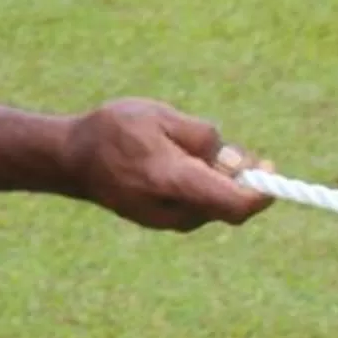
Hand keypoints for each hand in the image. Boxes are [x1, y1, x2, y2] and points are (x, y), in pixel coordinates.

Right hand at [65, 99, 271, 230]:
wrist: (68, 158)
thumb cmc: (112, 130)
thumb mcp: (160, 116)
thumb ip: (203, 136)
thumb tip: (237, 161)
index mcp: (174, 181)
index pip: (236, 204)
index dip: (262, 191)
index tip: (269, 167)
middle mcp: (172, 211)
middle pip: (228, 203)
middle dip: (236, 177)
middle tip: (224, 149)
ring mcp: (164, 220)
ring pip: (212, 204)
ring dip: (215, 181)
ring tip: (183, 151)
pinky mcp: (158, 221)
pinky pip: (195, 207)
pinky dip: (198, 188)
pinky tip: (173, 164)